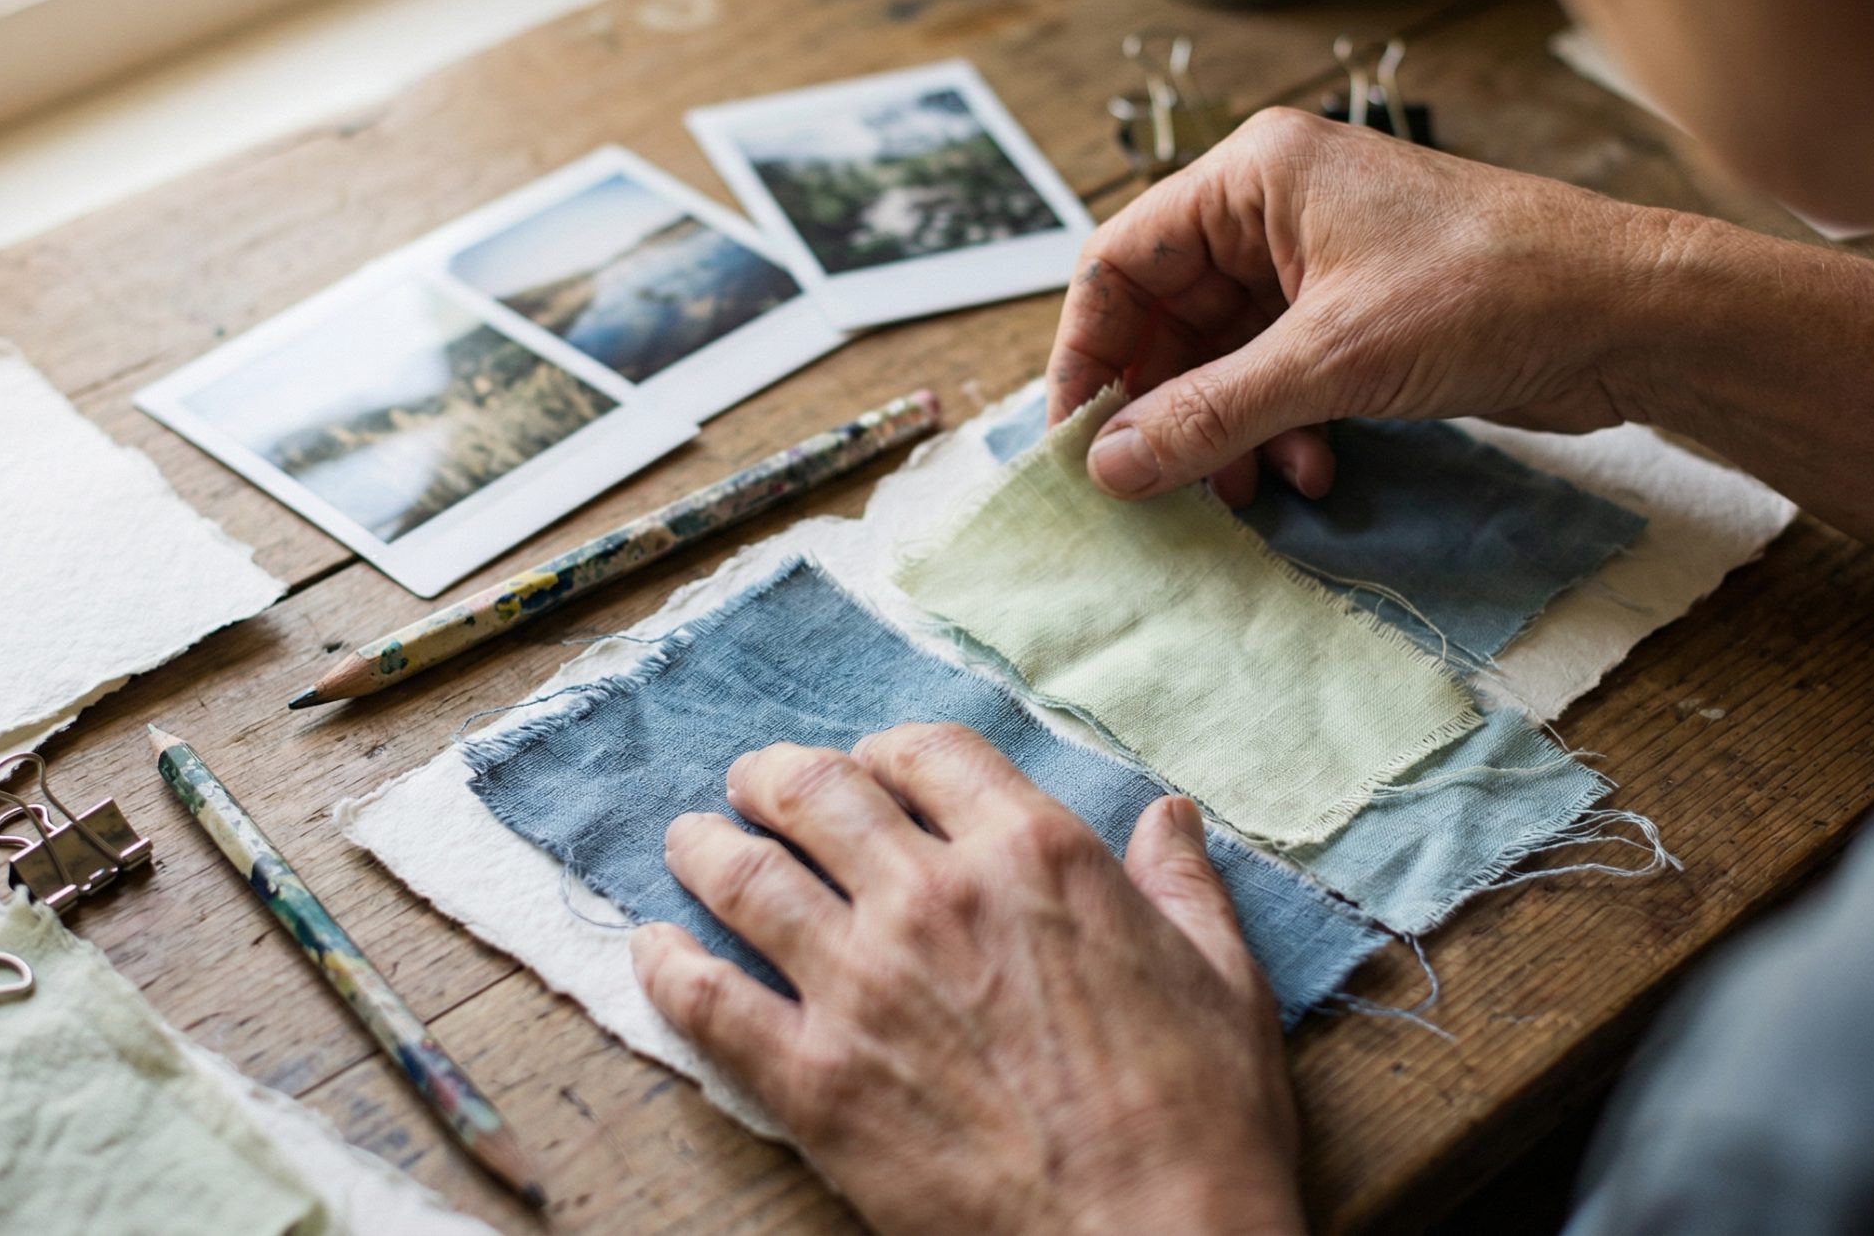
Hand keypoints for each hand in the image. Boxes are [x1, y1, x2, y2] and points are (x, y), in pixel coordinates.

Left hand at [631, 723, 1304, 1235]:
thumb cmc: (1199, 1121)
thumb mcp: (1221, 979)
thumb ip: (1180, 887)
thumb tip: (1167, 819)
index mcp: (1035, 856)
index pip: (929, 754)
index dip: (888, 751)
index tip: (871, 767)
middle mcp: (935, 897)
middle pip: (818, 795)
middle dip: (775, 777)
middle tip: (754, 784)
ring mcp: (862, 986)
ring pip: (746, 879)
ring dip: (707, 847)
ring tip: (690, 841)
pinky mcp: (814, 1080)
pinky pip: (707, 1002)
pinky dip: (665, 967)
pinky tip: (652, 950)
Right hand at [1049, 107, 1699, 504]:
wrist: (1631, 315)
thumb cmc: (1494, 290)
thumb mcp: (1333, 358)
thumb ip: (1211, 413)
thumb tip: (1110, 465)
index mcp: (1254, 175)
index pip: (1121, 260)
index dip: (1089, 352)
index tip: (1078, 439)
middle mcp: (1277, 210)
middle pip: (1168, 317)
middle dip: (1165, 405)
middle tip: (1155, 485)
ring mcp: (1321, 265)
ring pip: (1224, 358)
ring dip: (1227, 429)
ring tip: (1247, 489)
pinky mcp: (1361, 318)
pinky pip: (1281, 379)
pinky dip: (1281, 429)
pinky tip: (1314, 470)